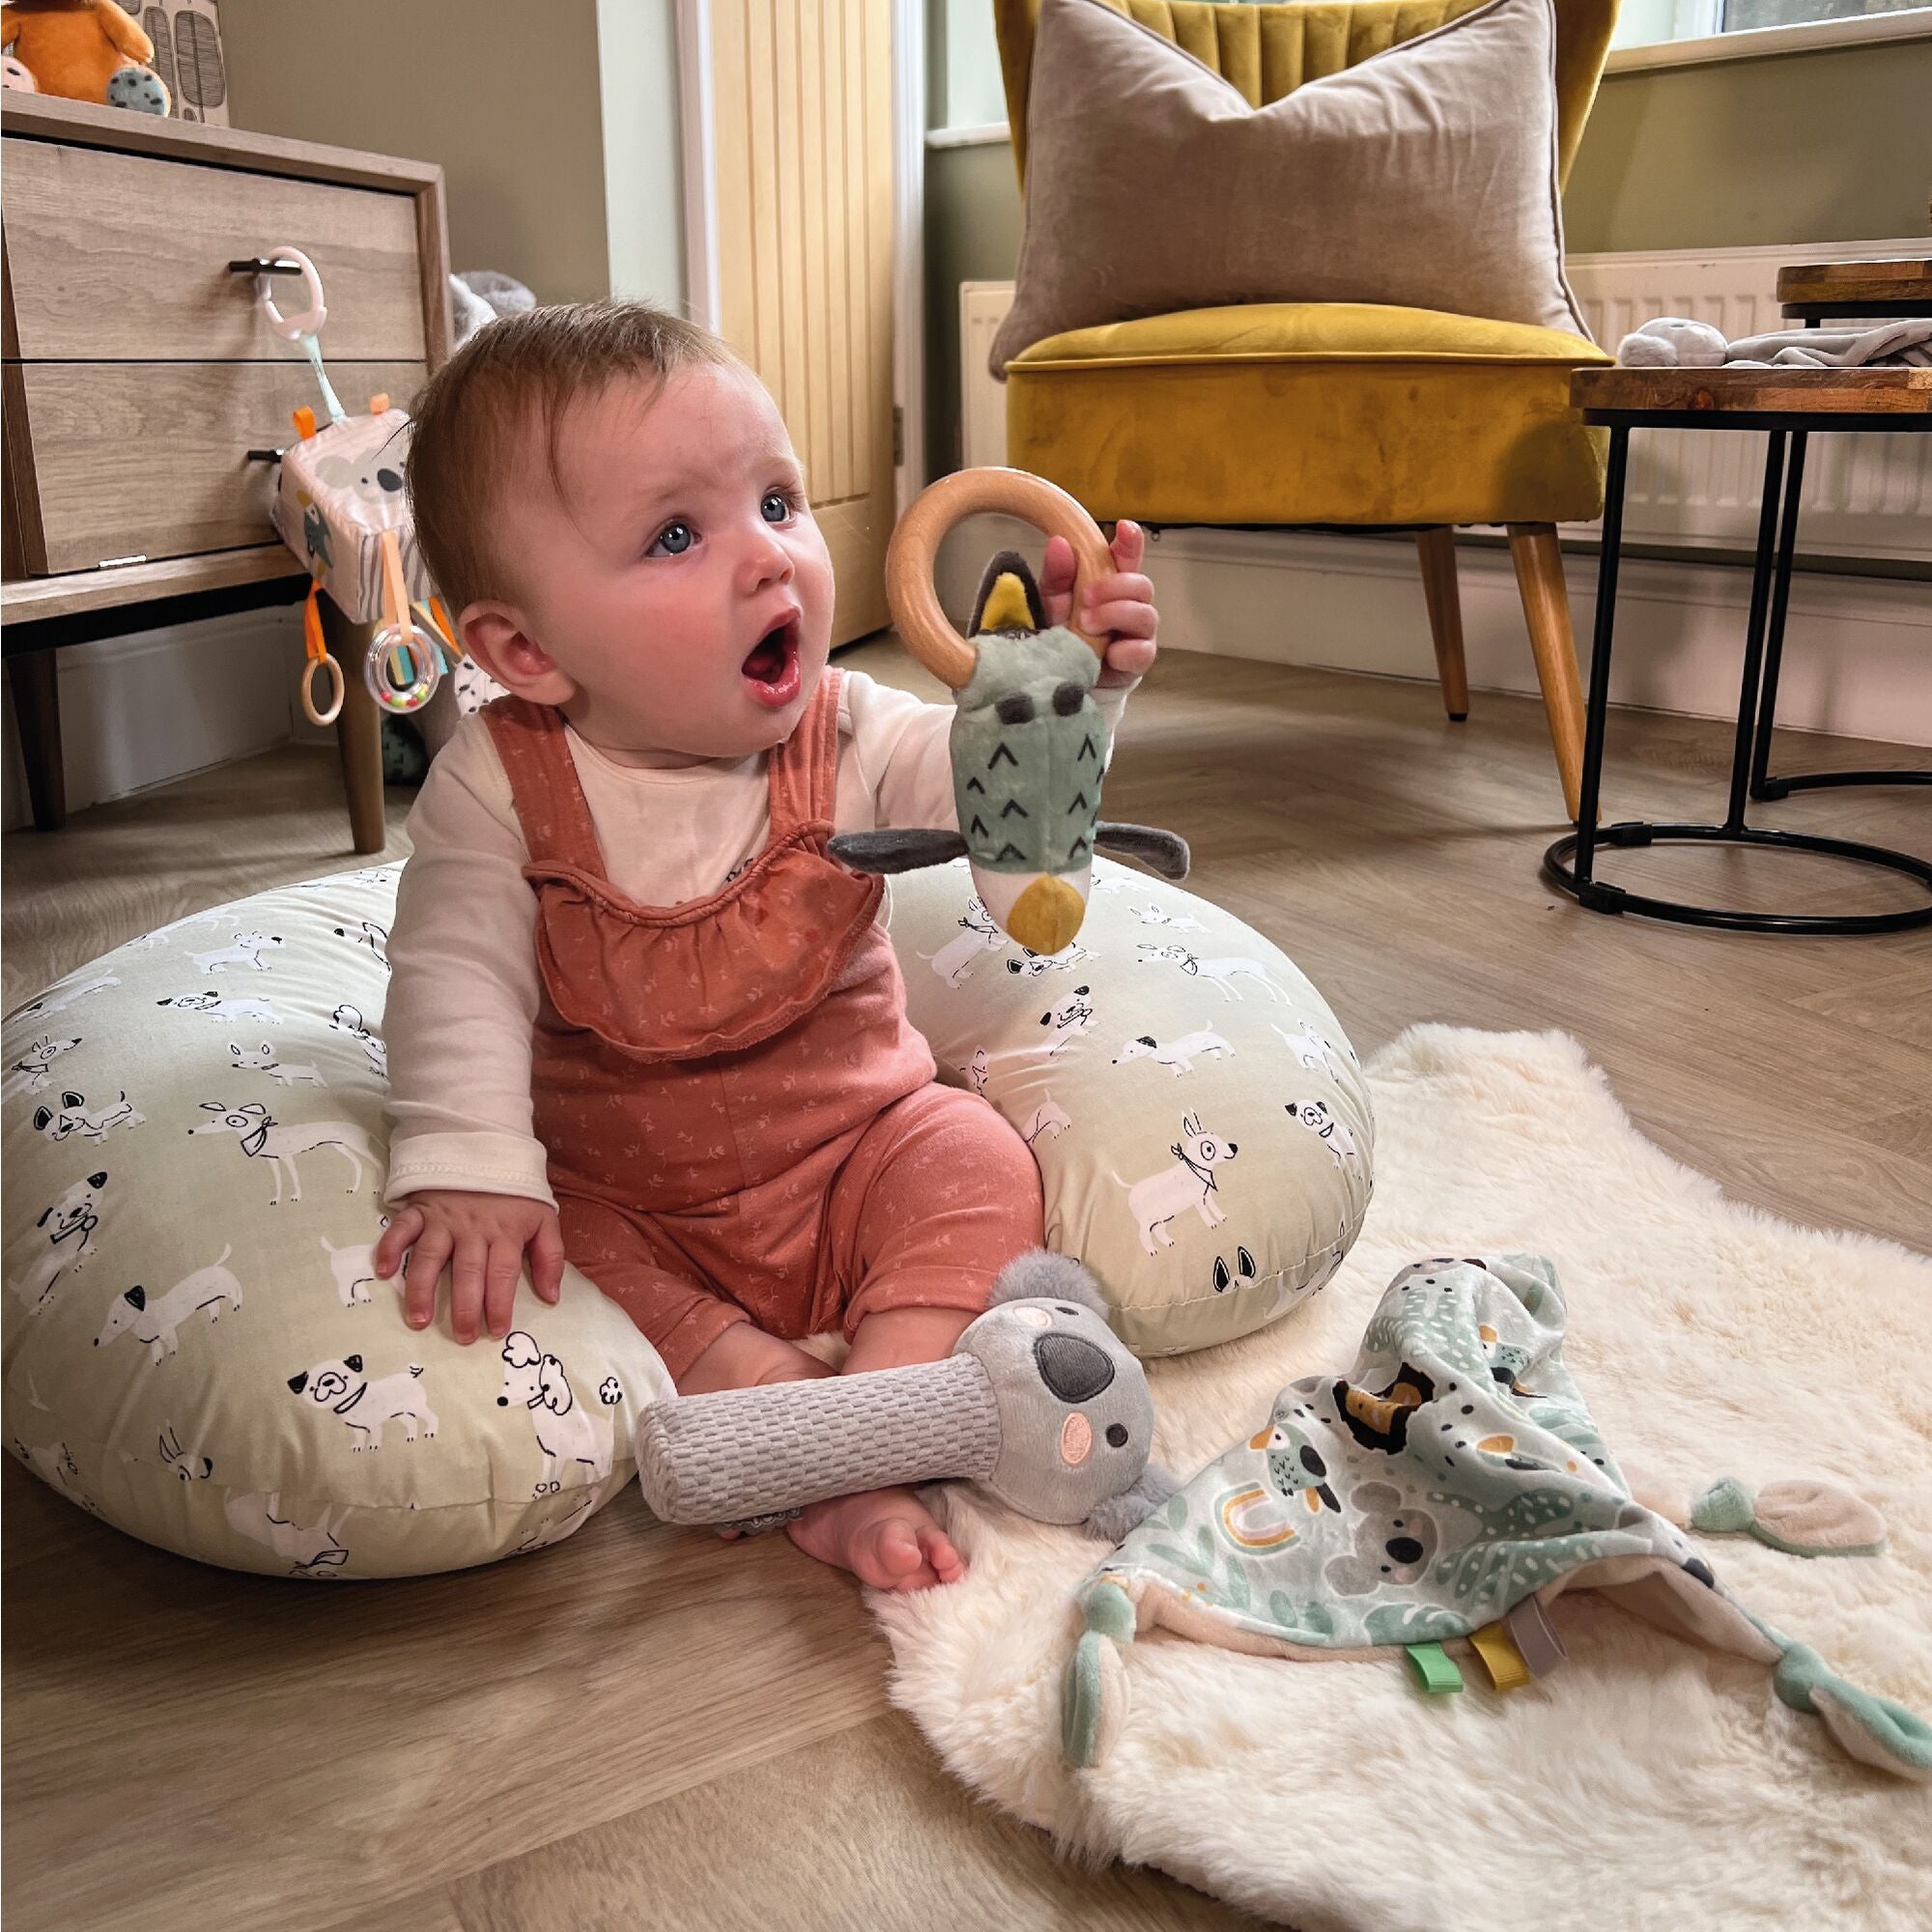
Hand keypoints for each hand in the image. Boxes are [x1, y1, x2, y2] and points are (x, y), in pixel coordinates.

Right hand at [374, 1190, 564, 1343]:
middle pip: (468, 1271)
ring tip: (418, 1320)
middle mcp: (473, 1229)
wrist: (486, 1145)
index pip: (503, 1273)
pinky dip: (390, 1248)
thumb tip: (551, 1298)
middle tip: (462, 1337)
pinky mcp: (420, 1208)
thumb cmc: (515, 1191)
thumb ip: (550, 1257)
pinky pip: (401, 1229)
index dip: (500, 1304)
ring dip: (423, 1289)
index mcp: (505, 1232)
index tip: (497, 1332)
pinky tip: (384, 1272)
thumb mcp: (544, 1217)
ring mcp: (443, 1219)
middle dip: (464, 1307)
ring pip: (430, 1257)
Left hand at [1039, 518, 1156, 688]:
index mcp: (1111, 583)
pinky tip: (1109, 653)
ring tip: (1087, 624)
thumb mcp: (1052, 602)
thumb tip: (1060, 543)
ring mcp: (1138, 633)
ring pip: (1145, 615)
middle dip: (1115, 587)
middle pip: (1142, 585)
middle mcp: (1131, 604)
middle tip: (1085, 597)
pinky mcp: (1138, 661)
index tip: (1124, 528)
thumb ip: (1057, 576)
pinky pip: (1143, 651)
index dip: (1130, 542)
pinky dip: (1125, 650)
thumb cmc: (1063, 632)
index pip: (1128, 557)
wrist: (1065, 678)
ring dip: (1116, 615)